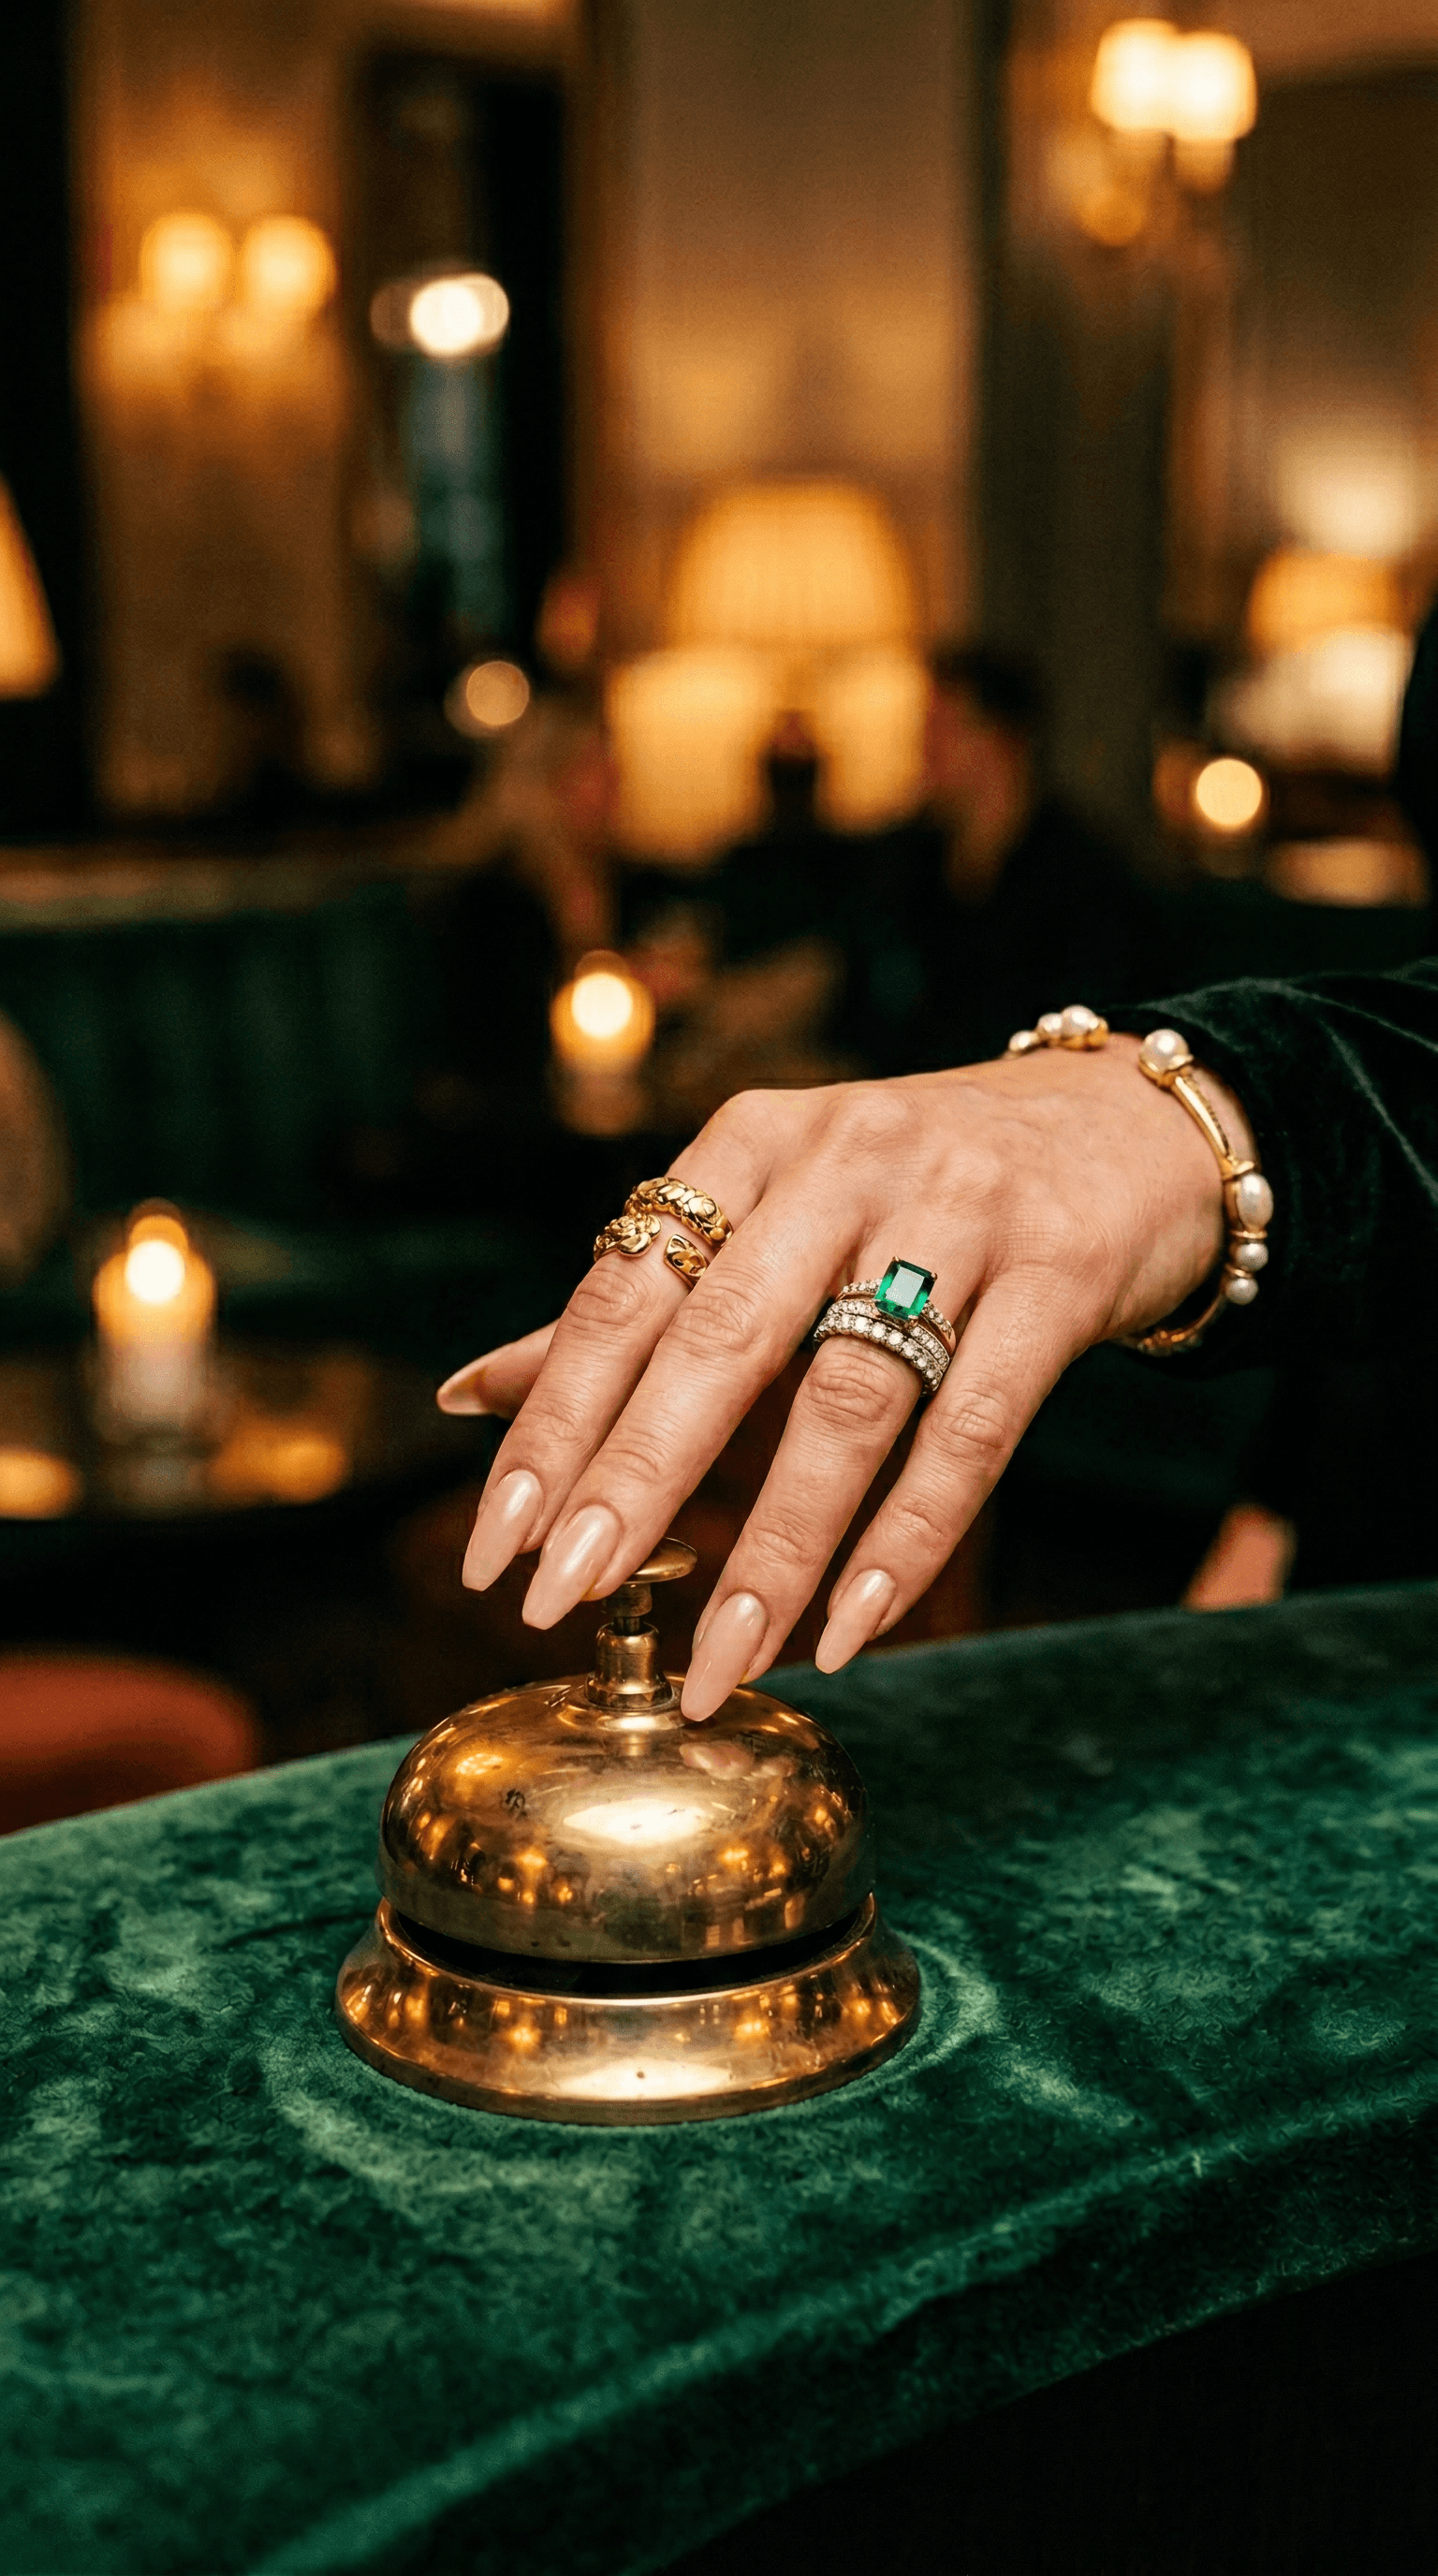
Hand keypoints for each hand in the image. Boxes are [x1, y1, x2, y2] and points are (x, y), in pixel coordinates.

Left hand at [438, 1040, 1249, 1715]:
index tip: (496, 1543)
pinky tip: (852, 1629)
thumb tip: (468, 1396)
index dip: (553, 1422)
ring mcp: (960, 1215)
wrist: (1127, 1128)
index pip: (627, 1292)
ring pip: (849, 1401)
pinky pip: (971, 1431)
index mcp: (752, 1145)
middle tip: (564, 1598)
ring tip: (723, 1662)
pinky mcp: (1059, 1277)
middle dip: (634, 1480)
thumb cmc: (914, 1193)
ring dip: (777, 1548)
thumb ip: (635, 1310)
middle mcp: (845, 1164)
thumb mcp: (772, 1216)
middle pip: (722, 1341)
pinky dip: (907, 1541)